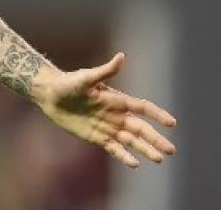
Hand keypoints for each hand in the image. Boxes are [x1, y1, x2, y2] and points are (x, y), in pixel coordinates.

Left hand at [37, 52, 176, 167]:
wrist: (49, 95)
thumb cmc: (67, 83)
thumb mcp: (86, 77)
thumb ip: (105, 70)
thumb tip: (121, 56)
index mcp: (117, 99)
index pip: (142, 107)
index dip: (157, 115)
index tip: (171, 123)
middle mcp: (116, 115)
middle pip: (140, 128)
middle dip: (156, 139)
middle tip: (171, 150)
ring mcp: (107, 127)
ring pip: (131, 141)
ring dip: (145, 149)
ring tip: (159, 159)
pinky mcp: (97, 137)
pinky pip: (114, 148)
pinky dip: (124, 156)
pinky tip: (135, 164)